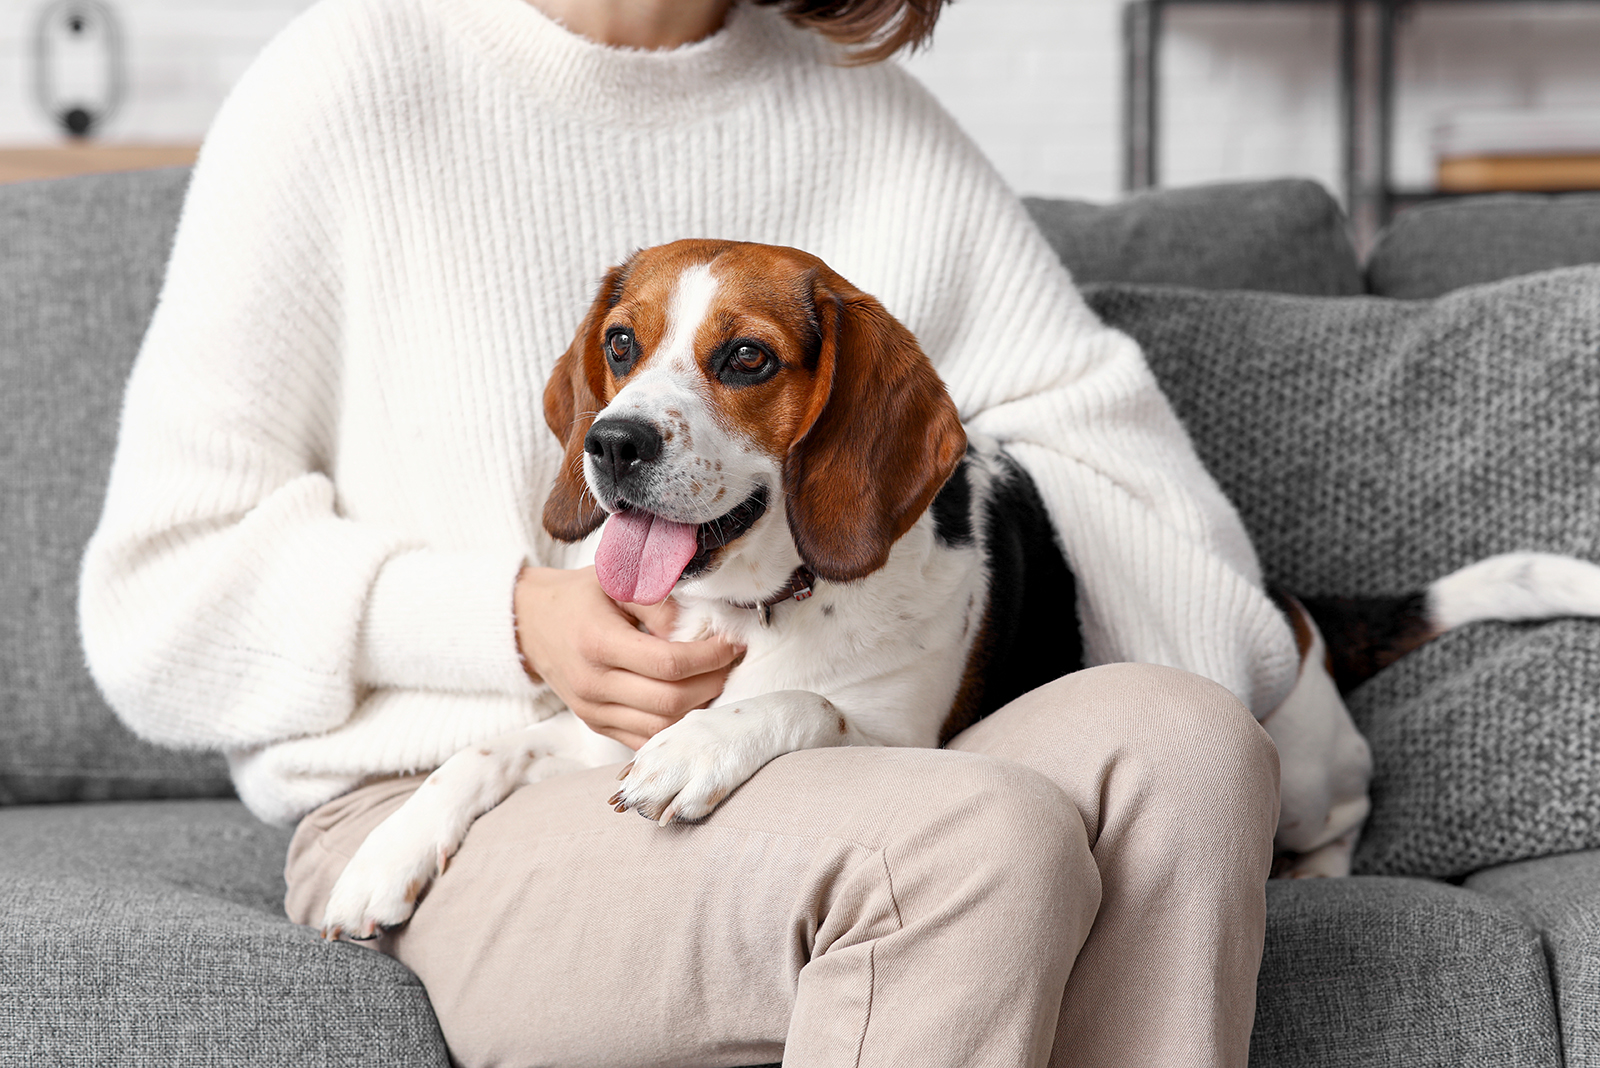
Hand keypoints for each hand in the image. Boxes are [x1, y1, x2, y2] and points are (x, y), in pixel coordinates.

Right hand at [514, 566, 742, 748]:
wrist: (530, 623)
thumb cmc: (579, 597)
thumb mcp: (616, 581)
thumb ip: (659, 603)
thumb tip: (695, 633)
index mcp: (598, 642)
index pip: (668, 663)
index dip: (710, 657)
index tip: (733, 644)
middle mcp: (593, 684)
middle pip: (670, 702)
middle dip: (712, 684)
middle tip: (731, 664)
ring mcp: (593, 711)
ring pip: (661, 728)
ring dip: (699, 709)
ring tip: (716, 682)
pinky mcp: (597, 725)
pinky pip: (645, 739)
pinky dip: (676, 726)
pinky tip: (693, 702)